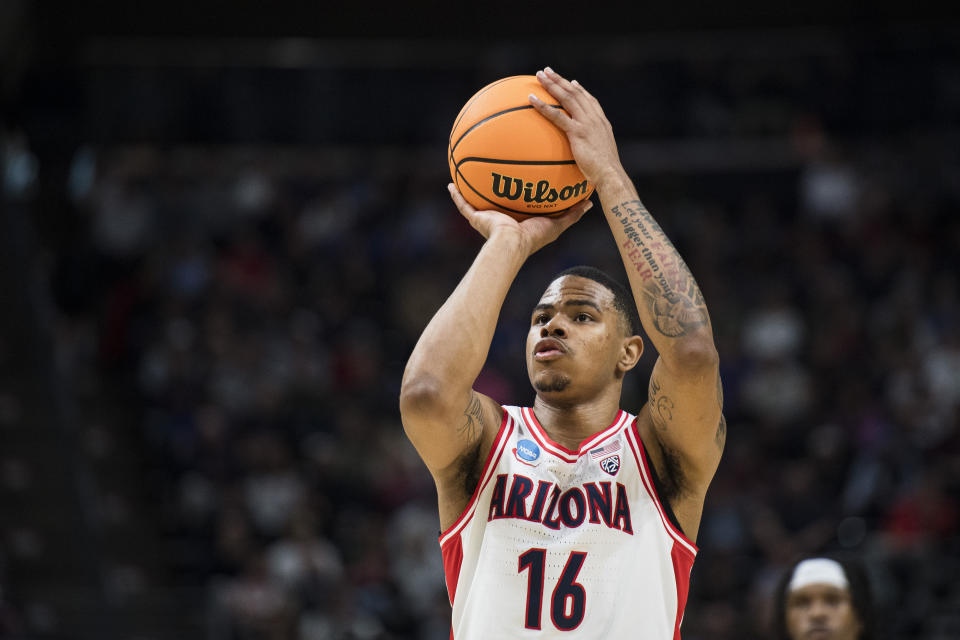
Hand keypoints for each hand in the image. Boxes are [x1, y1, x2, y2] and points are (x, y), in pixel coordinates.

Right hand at [447, 183, 591, 255]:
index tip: (522, 178)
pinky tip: (450, 183)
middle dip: (495, 186)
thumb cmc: (532, 238)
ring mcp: (486, 218)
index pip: (519, 203)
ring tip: (466, 171)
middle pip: (496, 199)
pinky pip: (462, 204)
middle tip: (495, 169)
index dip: (519, 191)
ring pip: (476, 199)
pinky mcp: (476, 218)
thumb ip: (572, 213)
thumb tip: (589, 202)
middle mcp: (500, 218)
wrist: (511, 245)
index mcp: (518, 220)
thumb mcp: (556, 224)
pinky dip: (456, 195)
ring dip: (471, 187)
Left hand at [529, 67, 626, 190]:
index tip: (571, 82)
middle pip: (575, 93)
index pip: (590, 101)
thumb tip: (589, 156)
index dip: (580, 90)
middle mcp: (594, 119)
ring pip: (566, 98)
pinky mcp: (577, 132)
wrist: (610, 174)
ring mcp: (586, 123)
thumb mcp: (603, 157)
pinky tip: (531, 99)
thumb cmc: (606, 172)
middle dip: (560, 80)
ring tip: (540, 75)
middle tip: (548, 71)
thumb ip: (594, 149)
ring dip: (552, 85)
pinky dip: (543, 106)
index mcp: (601, 123)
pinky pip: (557, 116)